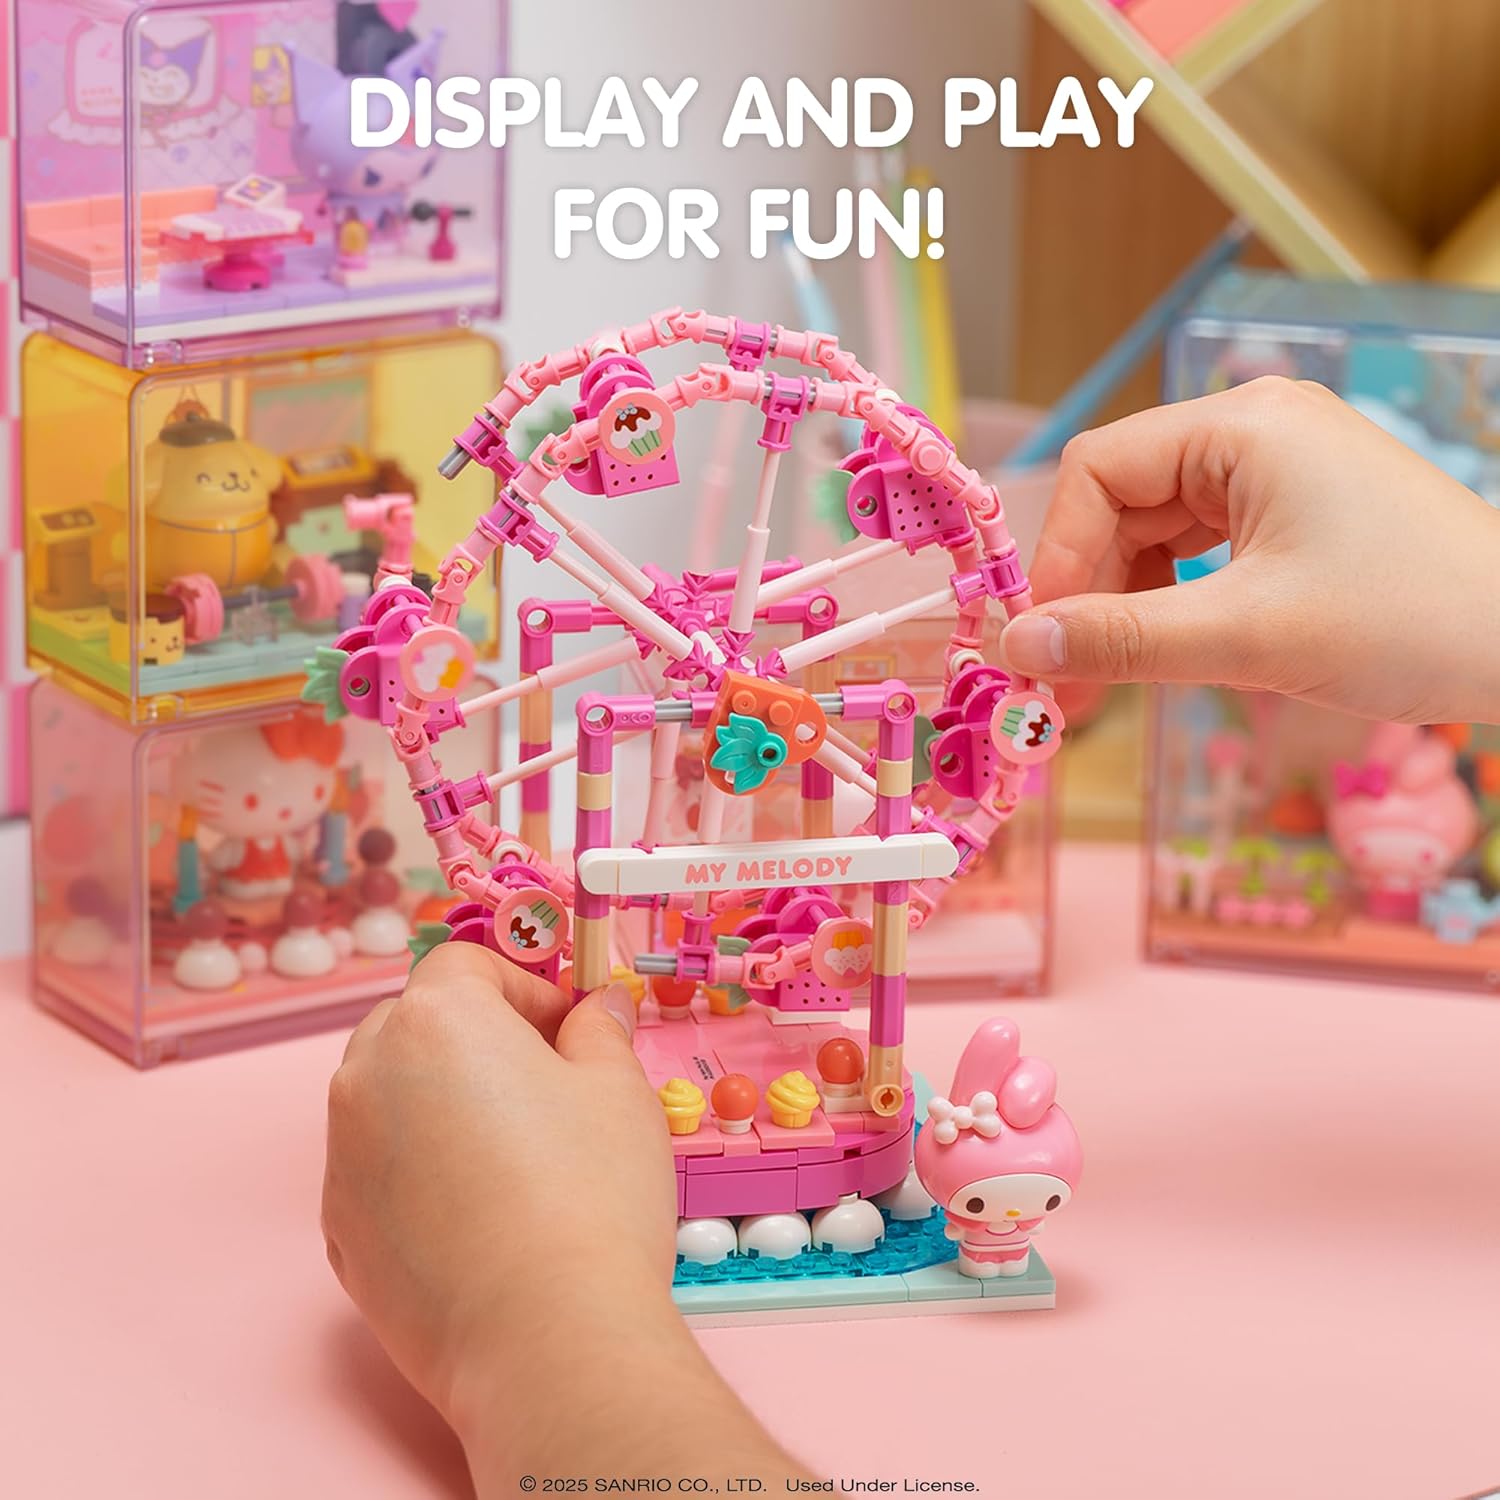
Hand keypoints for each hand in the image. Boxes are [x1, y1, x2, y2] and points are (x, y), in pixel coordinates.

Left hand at [323, 944, 807, 1491]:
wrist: (546, 1339)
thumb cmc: (590, 1198)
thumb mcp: (618, 1090)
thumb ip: (599, 1030)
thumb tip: (597, 1008)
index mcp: (436, 1021)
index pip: (467, 965)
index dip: (525, 987)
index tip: (569, 1029)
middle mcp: (367, 1075)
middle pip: (415, 1024)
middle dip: (475, 1038)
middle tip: (544, 1085)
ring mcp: (342, 1157)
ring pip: (388, 1097)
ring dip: (440, 1101)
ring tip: (513, 1156)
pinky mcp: (338, 1230)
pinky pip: (378, 1170)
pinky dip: (419, 1171)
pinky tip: (481, 1215)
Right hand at [1000, 378, 1499, 724]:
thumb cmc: (1411, 623)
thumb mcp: (1249, 635)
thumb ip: (1122, 640)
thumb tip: (1016, 648)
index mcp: (1245, 427)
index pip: (1099, 470)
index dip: (1060, 555)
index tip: (1048, 640)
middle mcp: (1256, 432)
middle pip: (1121, 502)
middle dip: (1091, 592)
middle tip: (1070, 682)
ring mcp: (1280, 471)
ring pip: (1156, 531)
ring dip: (1126, 603)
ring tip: (1116, 677)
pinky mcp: (1298, 513)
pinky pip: (1199, 549)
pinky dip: (1171, 601)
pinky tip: (1170, 649)